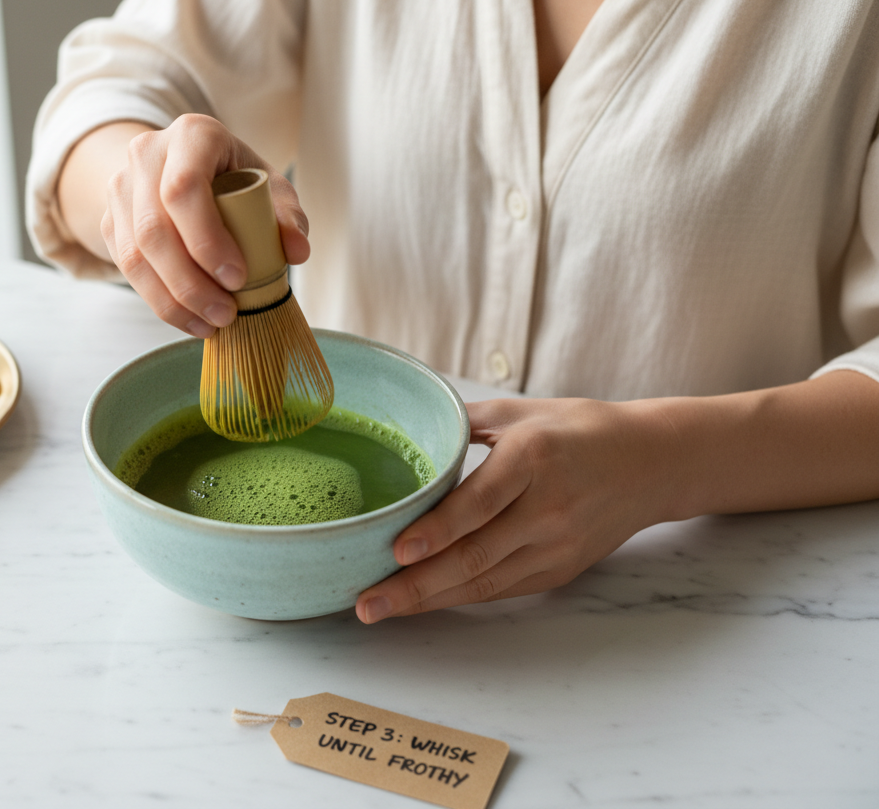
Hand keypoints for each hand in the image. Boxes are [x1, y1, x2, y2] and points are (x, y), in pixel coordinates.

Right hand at [95, 115, 309, 336]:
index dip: (206, 239)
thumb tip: (297, 252)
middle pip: (154, 228)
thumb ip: (287, 218)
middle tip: (225, 314)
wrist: (187, 169)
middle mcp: (147, 153)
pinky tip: (188, 319)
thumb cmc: (236, 180)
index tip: (238, 278)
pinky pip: (125, 267)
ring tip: (209, 324)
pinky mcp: (110, 219)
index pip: (184, 189)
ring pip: (134, 254)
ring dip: (171, 300)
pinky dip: (157, 300)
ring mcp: (121, 186)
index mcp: (192, 135)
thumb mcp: (269, 189)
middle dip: (189, 282)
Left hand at [355, 397, 680, 621]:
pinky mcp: (561, 570)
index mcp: (534, 458)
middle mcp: (549, 507)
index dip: (437, 531)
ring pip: (485, 582)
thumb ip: (464, 421)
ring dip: (429, 600)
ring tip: (381, 609)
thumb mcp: (522, 411)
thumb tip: (403, 428)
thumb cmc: (580, 429)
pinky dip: (459, 598)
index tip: (395, 551)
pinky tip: (422, 603)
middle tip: (366, 602)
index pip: (479, 503)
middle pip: (475, 556)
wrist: (653, 463)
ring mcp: (558, 545)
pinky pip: (502, 589)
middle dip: (415, 585)